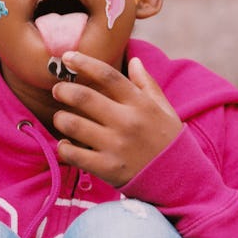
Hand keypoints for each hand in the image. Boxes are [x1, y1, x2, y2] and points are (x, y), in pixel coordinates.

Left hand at [52, 52, 182, 186]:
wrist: (180, 180)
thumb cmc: (168, 140)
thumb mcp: (163, 109)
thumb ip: (147, 84)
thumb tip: (134, 60)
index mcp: (140, 104)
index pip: (107, 75)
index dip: (84, 62)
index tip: (67, 57)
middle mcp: (127, 122)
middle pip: (84, 97)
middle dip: (63, 90)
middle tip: (57, 90)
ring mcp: (116, 146)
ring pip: (73, 124)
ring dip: (60, 118)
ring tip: (61, 118)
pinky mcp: (107, 168)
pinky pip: (74, 154)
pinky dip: (63, 147)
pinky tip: (65, 144)